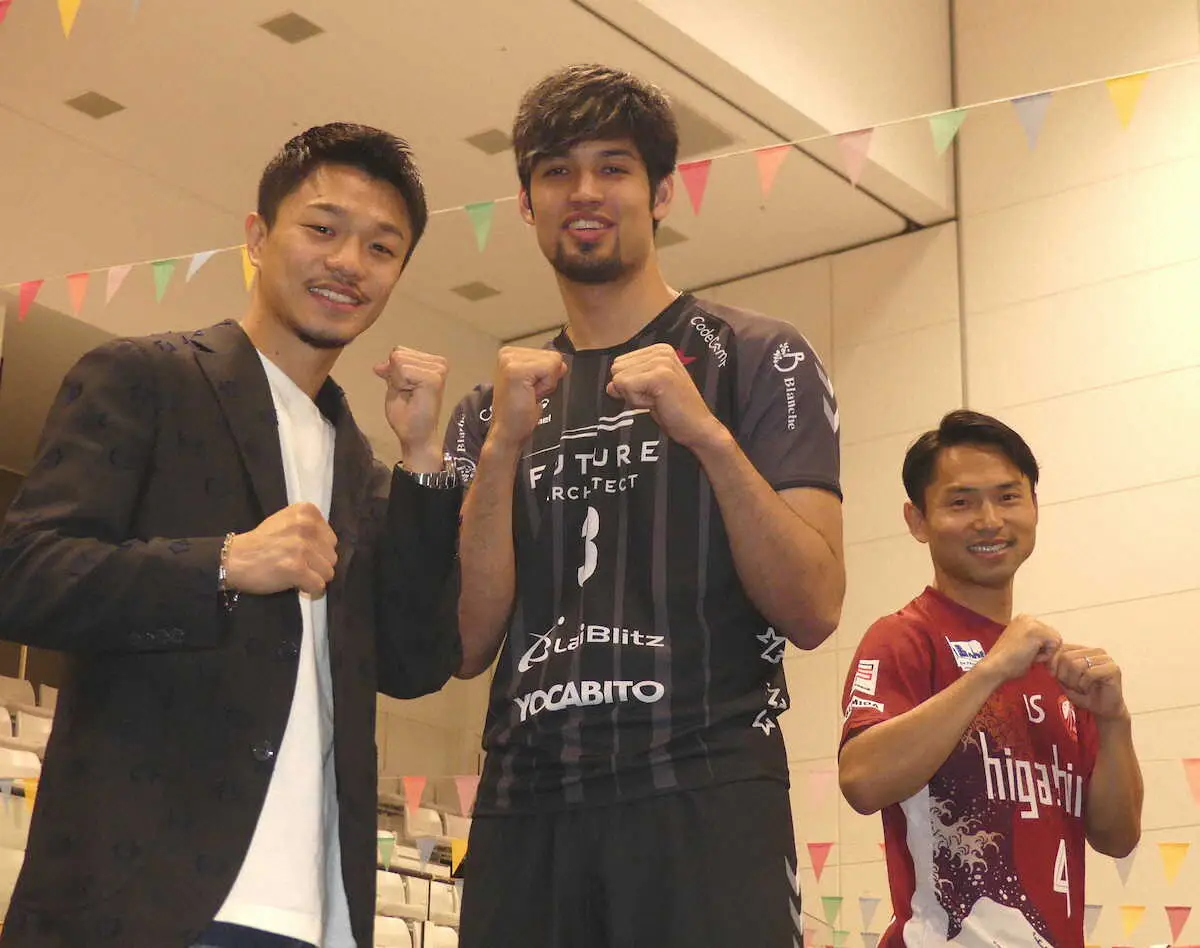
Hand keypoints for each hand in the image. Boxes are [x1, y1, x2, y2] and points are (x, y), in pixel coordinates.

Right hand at [224, 503, 337, 597]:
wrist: (233, 559)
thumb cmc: (260, 543)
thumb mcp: (286, 522)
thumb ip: (309, 529)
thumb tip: (329, 548)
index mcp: (307, 512)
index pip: (331, 539)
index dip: (318, 551)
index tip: (302, 554)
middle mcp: (307, 526)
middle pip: (332, 556)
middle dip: (317, 565)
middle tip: (298, 566)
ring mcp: (302, 547)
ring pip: (328, 572)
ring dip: (314, 578)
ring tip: (296, 575)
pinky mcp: (297, 568)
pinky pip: (319, 585)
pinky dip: (310, 590)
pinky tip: (298, 586)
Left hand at [373, 346, 448, 471]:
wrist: (417, 437)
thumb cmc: (407, 416)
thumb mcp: (394, 387)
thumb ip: (390, 371)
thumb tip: (378, 365)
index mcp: (432, 363)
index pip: (399, 351)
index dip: (393, 372)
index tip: (404, 390)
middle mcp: (439, 363)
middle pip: (398, 353)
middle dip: (395, 375)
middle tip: (407, 394)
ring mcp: (439, 369)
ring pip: (399, 360)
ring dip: (398, 381)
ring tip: (411, 396)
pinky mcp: (435, 378)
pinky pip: (402, 369)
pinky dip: (400, 384)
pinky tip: (412, 396)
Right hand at [488, 347, 566, 447]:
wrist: (508, 432)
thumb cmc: (520, 412)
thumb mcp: (538, 383)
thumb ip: (550, 369)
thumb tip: (562, 364)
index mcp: (511, 354)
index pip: (549, 354)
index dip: (547, 376)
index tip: (531, 389)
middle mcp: (508, 353)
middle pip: (552, 356)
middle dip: (547, 379)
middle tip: (530, 394)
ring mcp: (510, 360)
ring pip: (552, 362)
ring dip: (546, 384)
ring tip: (529, 395)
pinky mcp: (515, 370)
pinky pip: (549, 370)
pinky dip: (545, 387)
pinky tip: (530, 395)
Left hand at [607, 344, 723, 450]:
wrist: (697, 428)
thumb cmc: (674, 411)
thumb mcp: (647, 391)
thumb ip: (629, 382)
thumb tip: (609, 386)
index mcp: (658, 350)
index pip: (619, 364)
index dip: (630, 385)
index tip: (653, 393)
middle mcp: (660, 351)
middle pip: (617, 369)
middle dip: (630, 390)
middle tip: (655, 398)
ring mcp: (661, 362)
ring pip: (619, 379)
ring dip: (634, 397)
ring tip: (657, 401)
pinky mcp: (659, 375)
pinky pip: (626, 387)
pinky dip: (637, 402)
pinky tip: (656, 404)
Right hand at [978, 614, 1060, 683]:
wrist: (996, 666)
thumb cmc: (1006, 662)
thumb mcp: (1022, 645)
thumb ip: (1034, 641)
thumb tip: (1048, 647)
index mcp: (1022, 619)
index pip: (1047, 634)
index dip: (1041, 648)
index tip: (1026, 654)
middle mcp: (1027, 617)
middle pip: (1053, 635)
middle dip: (1045, 650)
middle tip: (1028, 657)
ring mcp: (1032, 623)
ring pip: (1055, 640)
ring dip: (1045, 653)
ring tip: (1028, 656)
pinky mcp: (1037, 631)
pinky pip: (1055, 645)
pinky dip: (1046, 656)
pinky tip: (1030, 656)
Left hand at [1050, 645, 1128, 719]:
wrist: (1102, 709)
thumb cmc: (1083, 694)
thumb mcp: (1063, 679)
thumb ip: (1055, 666)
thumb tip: (1044, 658)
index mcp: (1081, 649)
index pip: (1060, 648)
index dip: (1053, 665)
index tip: (1055, 677)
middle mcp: (1093, 650)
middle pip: (1066, 657)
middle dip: (1064, 676)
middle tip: (1072, 686)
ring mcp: (1105, 658)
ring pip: (1077, 664)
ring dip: (1074, 682)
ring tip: (1080, 688)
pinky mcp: (1113, 668)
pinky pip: (1090, 673)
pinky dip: (1084, 685)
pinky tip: (1088, 689)